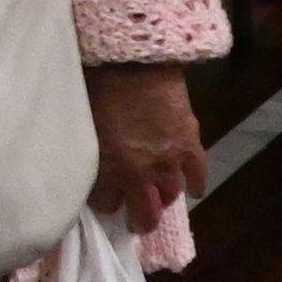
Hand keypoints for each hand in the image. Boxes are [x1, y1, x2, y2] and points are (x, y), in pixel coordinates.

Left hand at [88, 63, 206, 231]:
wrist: (134, 60)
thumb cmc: (97, 83)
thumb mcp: (82, 122)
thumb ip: (88, 148)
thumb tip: (84, 159)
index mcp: (108, 167)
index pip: (106, 203)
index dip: (105, 203)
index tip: (103, 200)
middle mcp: (139, 173)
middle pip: (144, 212)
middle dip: (139, 220)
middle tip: (136, 220)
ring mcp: (168, 160)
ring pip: (170, 195)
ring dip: (164, 198)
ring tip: (160, 198)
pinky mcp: (190, 144)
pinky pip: (198, 175)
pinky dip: (197, 184)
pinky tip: (194, 190)